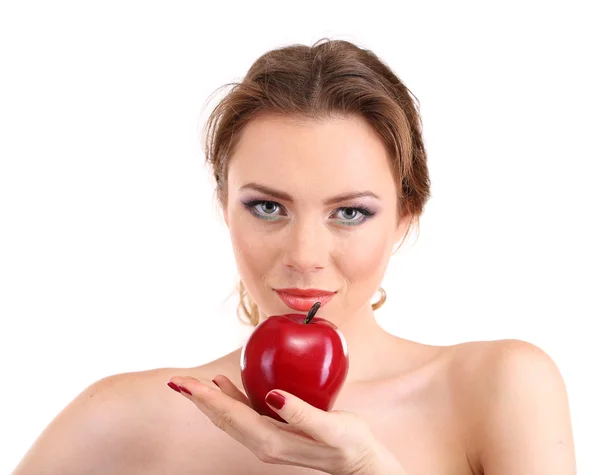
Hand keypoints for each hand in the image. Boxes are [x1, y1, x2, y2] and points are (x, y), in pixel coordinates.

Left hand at [167, 375, 405, 474]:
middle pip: (223, 418)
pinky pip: (243, 416)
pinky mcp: (273, 434)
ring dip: (209, 401)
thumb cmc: (348, 442)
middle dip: (199, 399)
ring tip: (191, 383)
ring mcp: (266, 441)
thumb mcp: (329, 427)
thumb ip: (301, 412)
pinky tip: (225, 386)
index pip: (231, 415)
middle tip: (177, 380)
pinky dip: (229, 400)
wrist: (358, 461)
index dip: (207, 398)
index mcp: (270, 441)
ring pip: (229, 418)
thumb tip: (272, 395)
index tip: (186, 382)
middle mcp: (262, 444)